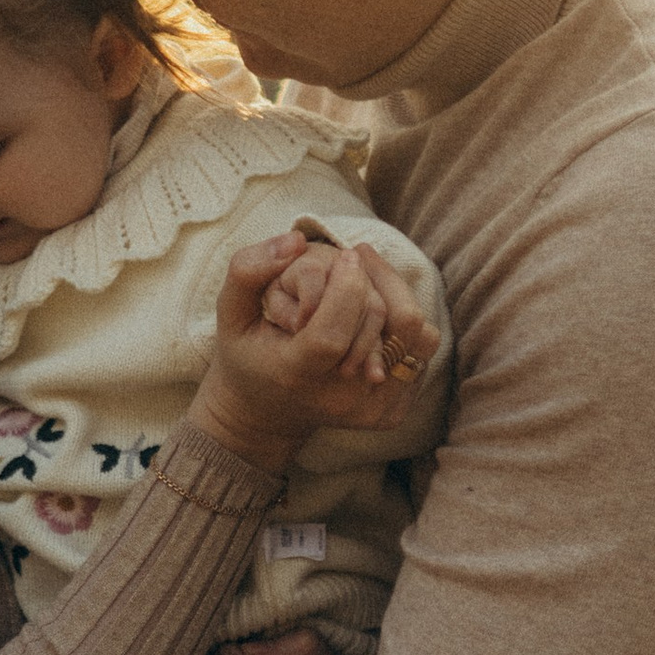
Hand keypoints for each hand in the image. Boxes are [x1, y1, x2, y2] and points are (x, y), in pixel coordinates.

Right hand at [192, 234, 433, 467]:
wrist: (267, 413)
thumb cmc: (249, 353)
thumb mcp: (231, 313)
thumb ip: (248, 271)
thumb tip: (295, 240)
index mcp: (295, 375)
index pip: (332, 334)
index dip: (346, 288)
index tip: (346, 256)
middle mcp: (337, 399)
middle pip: (382, 328)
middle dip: (373, 281)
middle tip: (354, 261)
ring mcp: (369, 409)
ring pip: (414, 335)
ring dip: (396, 295)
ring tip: (368, 280)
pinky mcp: (393, 411)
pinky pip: (423, 350)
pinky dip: (406, 323)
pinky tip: (378, 312)